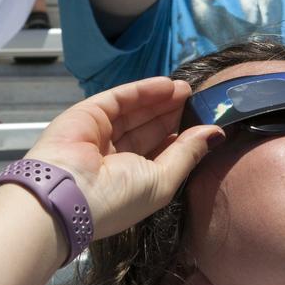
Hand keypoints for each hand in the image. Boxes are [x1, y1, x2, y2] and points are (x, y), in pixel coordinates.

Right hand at [26, 78, 222, 240]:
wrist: (68, 195)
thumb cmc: (117, 198)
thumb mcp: (163, 181)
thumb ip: (189, 154)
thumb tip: (216, 134)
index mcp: (131, 180)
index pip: (160, 151)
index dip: (182, 136)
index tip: (206, 122)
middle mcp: (115, 158)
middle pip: (150, 129)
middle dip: (174, 114)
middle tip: (200, 100)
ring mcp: (100, 134)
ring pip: (136, 112)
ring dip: (162, 100)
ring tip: (188, 90)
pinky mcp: (89, 114)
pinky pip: (121, 98)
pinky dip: (144, 90)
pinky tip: (168, 86)